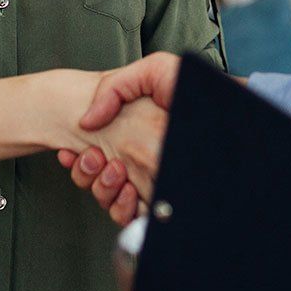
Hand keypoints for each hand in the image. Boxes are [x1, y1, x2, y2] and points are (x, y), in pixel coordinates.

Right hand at [58, 55, 180, 221]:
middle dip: (87, 175)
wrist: (220, 104)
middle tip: (94, 159)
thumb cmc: (189, 86)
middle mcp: (140, 159)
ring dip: (103, 189)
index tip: (69, 153)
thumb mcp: (149, 73)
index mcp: (134, 135)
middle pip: (100, 182)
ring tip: (112, 170)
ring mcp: (151, 180)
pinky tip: (126, 190)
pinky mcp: (163, 197)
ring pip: (113, 201)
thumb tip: (87, 121)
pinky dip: (123, 209)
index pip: (97, 158)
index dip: (80, 160)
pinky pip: (134, 216)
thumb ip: (113, 90)